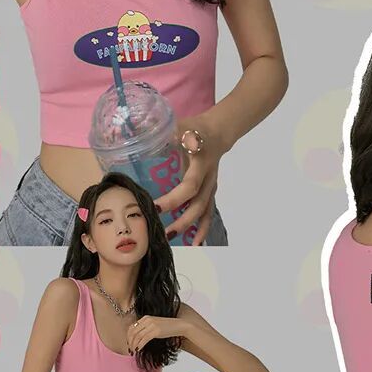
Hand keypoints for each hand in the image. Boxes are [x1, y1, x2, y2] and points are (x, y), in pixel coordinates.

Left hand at [128, 312, 177, 350]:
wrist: (178, 325)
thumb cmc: (167, 327)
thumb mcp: (154, 325)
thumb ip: (146, 328)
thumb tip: (137, 338)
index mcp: (145, 318)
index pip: (131, 327)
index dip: (128, 337)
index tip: (128, 344)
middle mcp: (147, 320)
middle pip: (133, 332)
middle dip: (129, 342)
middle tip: (129, 350)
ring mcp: (151, 325)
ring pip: (137, 336)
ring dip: (134, 345)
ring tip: (133, 352)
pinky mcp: (156, 331)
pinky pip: (144, 339)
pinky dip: (139, 345)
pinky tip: (138, 350)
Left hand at [164, 119, 222, 243]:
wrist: (216, 132)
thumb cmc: (194, 129)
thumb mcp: (183, 126)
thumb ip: (176, 133)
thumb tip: (155, 136)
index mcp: (201, 164)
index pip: (189, 186)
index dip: (174, 199)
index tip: (155, 207)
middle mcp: (208, 180)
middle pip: (197, 205)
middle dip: (181, 221)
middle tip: (162, 233)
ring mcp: (210, 188)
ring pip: (203, 212)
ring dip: (190, 229)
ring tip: (173, 242)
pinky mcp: (209, 193)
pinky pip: (207, 214)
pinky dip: (202, 230)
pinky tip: (194, 244)